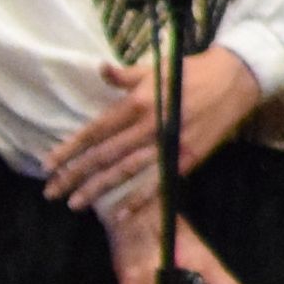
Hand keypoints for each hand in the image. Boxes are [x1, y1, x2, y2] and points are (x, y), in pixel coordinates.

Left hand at [43, 45, 264, 215]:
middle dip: (75, 175)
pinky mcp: (188, 157)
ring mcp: (169, 144)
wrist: (236, 79)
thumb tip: (100, 69)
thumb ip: (124, 76)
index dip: (70, 149)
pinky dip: (139, 199)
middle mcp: (149, 126)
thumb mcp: (153, 69)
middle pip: (104, 155)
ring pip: (126, 171)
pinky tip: (120, 214)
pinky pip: (159, 182)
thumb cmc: (189, 72)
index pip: (95, 131)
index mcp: (137, 103)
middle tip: (51, 192)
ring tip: (74, 204)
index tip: (48, 164)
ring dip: (99, 189)